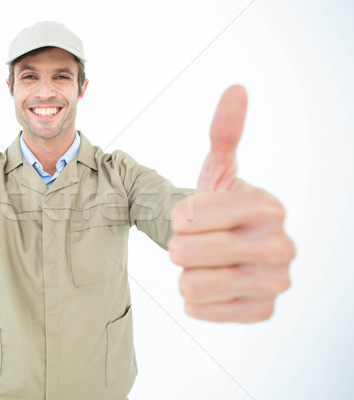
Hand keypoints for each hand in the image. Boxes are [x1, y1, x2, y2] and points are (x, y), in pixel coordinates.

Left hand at [169, 85, 295, 322]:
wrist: (233, 248)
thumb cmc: (221, 208)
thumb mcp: (218, 169)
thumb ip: (224, 133)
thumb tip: (236, 89)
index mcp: (268, 206)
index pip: (188, 215)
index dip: (179, 217)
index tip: (191, 215)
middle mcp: (281, 246)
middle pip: (185, 251)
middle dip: (179, 246)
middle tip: (196, 242)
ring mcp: (275, 283)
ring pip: (190, 284)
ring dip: (187, 273)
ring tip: (207, 263)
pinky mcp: (262, 312)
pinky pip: (201, 310)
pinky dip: (196, 300)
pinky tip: (213, 285)